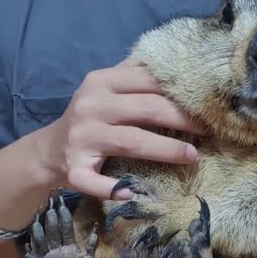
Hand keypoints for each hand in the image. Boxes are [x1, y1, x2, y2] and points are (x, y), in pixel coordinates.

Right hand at [33, 58, 205, 199]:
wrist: (48, 151)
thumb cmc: (90, 118)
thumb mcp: (105, 90)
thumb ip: (134, 77)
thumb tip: (180, 65)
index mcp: (101, 82)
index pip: (147, 80)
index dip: (179, 91)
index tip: (206, 101)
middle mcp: (91, 106)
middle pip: (146, 109)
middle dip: (182, 119)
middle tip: (208, 129)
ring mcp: (82, 138)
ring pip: (131, 141)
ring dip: (166, 150)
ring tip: (192, 156)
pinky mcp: (74, 169)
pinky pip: (95, 181)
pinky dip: (113, 188)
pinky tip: (132, 193)